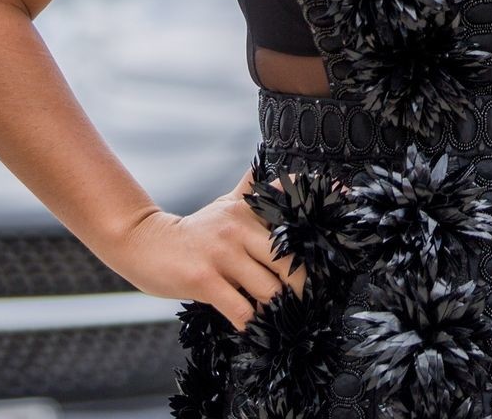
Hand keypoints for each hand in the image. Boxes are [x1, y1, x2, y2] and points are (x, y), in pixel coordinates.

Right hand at [104, 165, 304, 332]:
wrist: (145, 243)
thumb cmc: (194, 230)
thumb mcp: (226, 204)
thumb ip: (252, 188)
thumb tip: (276, 163)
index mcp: (248, 209)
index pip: (289, 203)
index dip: (324, 200)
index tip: (346, 202)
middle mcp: (238, 226)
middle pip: (289, 261)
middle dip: (302, 287)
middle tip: (306, 302)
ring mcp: (221, 252)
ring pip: (270, 290)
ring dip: (278, 311)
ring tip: (278, 319)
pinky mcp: (204, 279)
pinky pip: (242, 310)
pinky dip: (252, 324)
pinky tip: (252, 327)